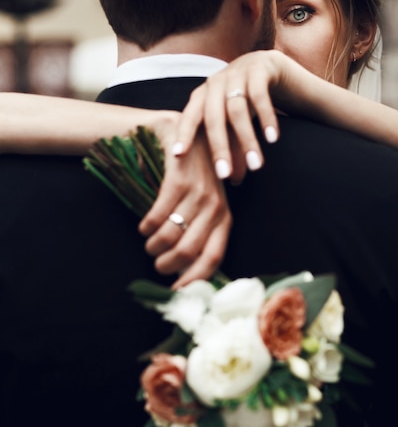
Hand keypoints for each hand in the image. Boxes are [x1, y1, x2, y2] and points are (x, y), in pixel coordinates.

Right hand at [139, 118, 231, 288]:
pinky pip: (157, 215)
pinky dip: (146, 226)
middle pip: (188, 251)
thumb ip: (199, 233)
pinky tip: (144, 225)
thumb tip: (185, 272)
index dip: (194, 279)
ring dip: (153, 246)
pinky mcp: (179, 180)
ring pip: (170, 235)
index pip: (214, 258)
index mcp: (224, 218)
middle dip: (166, 264)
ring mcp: (198, 192)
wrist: (183, 135)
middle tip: (155, 262)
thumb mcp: (203, 205)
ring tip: (149, 242)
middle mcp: (216, 207)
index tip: (176, 291)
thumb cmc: (190, 179)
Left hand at [172, 50, 281, 181]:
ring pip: (237, 110)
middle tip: (224, 175)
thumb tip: (233, 181)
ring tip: (256, 165)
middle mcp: (216, 82)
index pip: (190, 116)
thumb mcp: (232, 119)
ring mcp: (237, 72)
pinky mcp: (260, 68)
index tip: (178, 156)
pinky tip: (272, 139)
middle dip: (218, 148)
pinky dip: (266, 119)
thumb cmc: (247, 101)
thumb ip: (231, 144)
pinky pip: (260, 95)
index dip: (183, 134)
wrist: (272, 67)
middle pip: (213, 117)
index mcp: (203, 95)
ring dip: (247, 140)